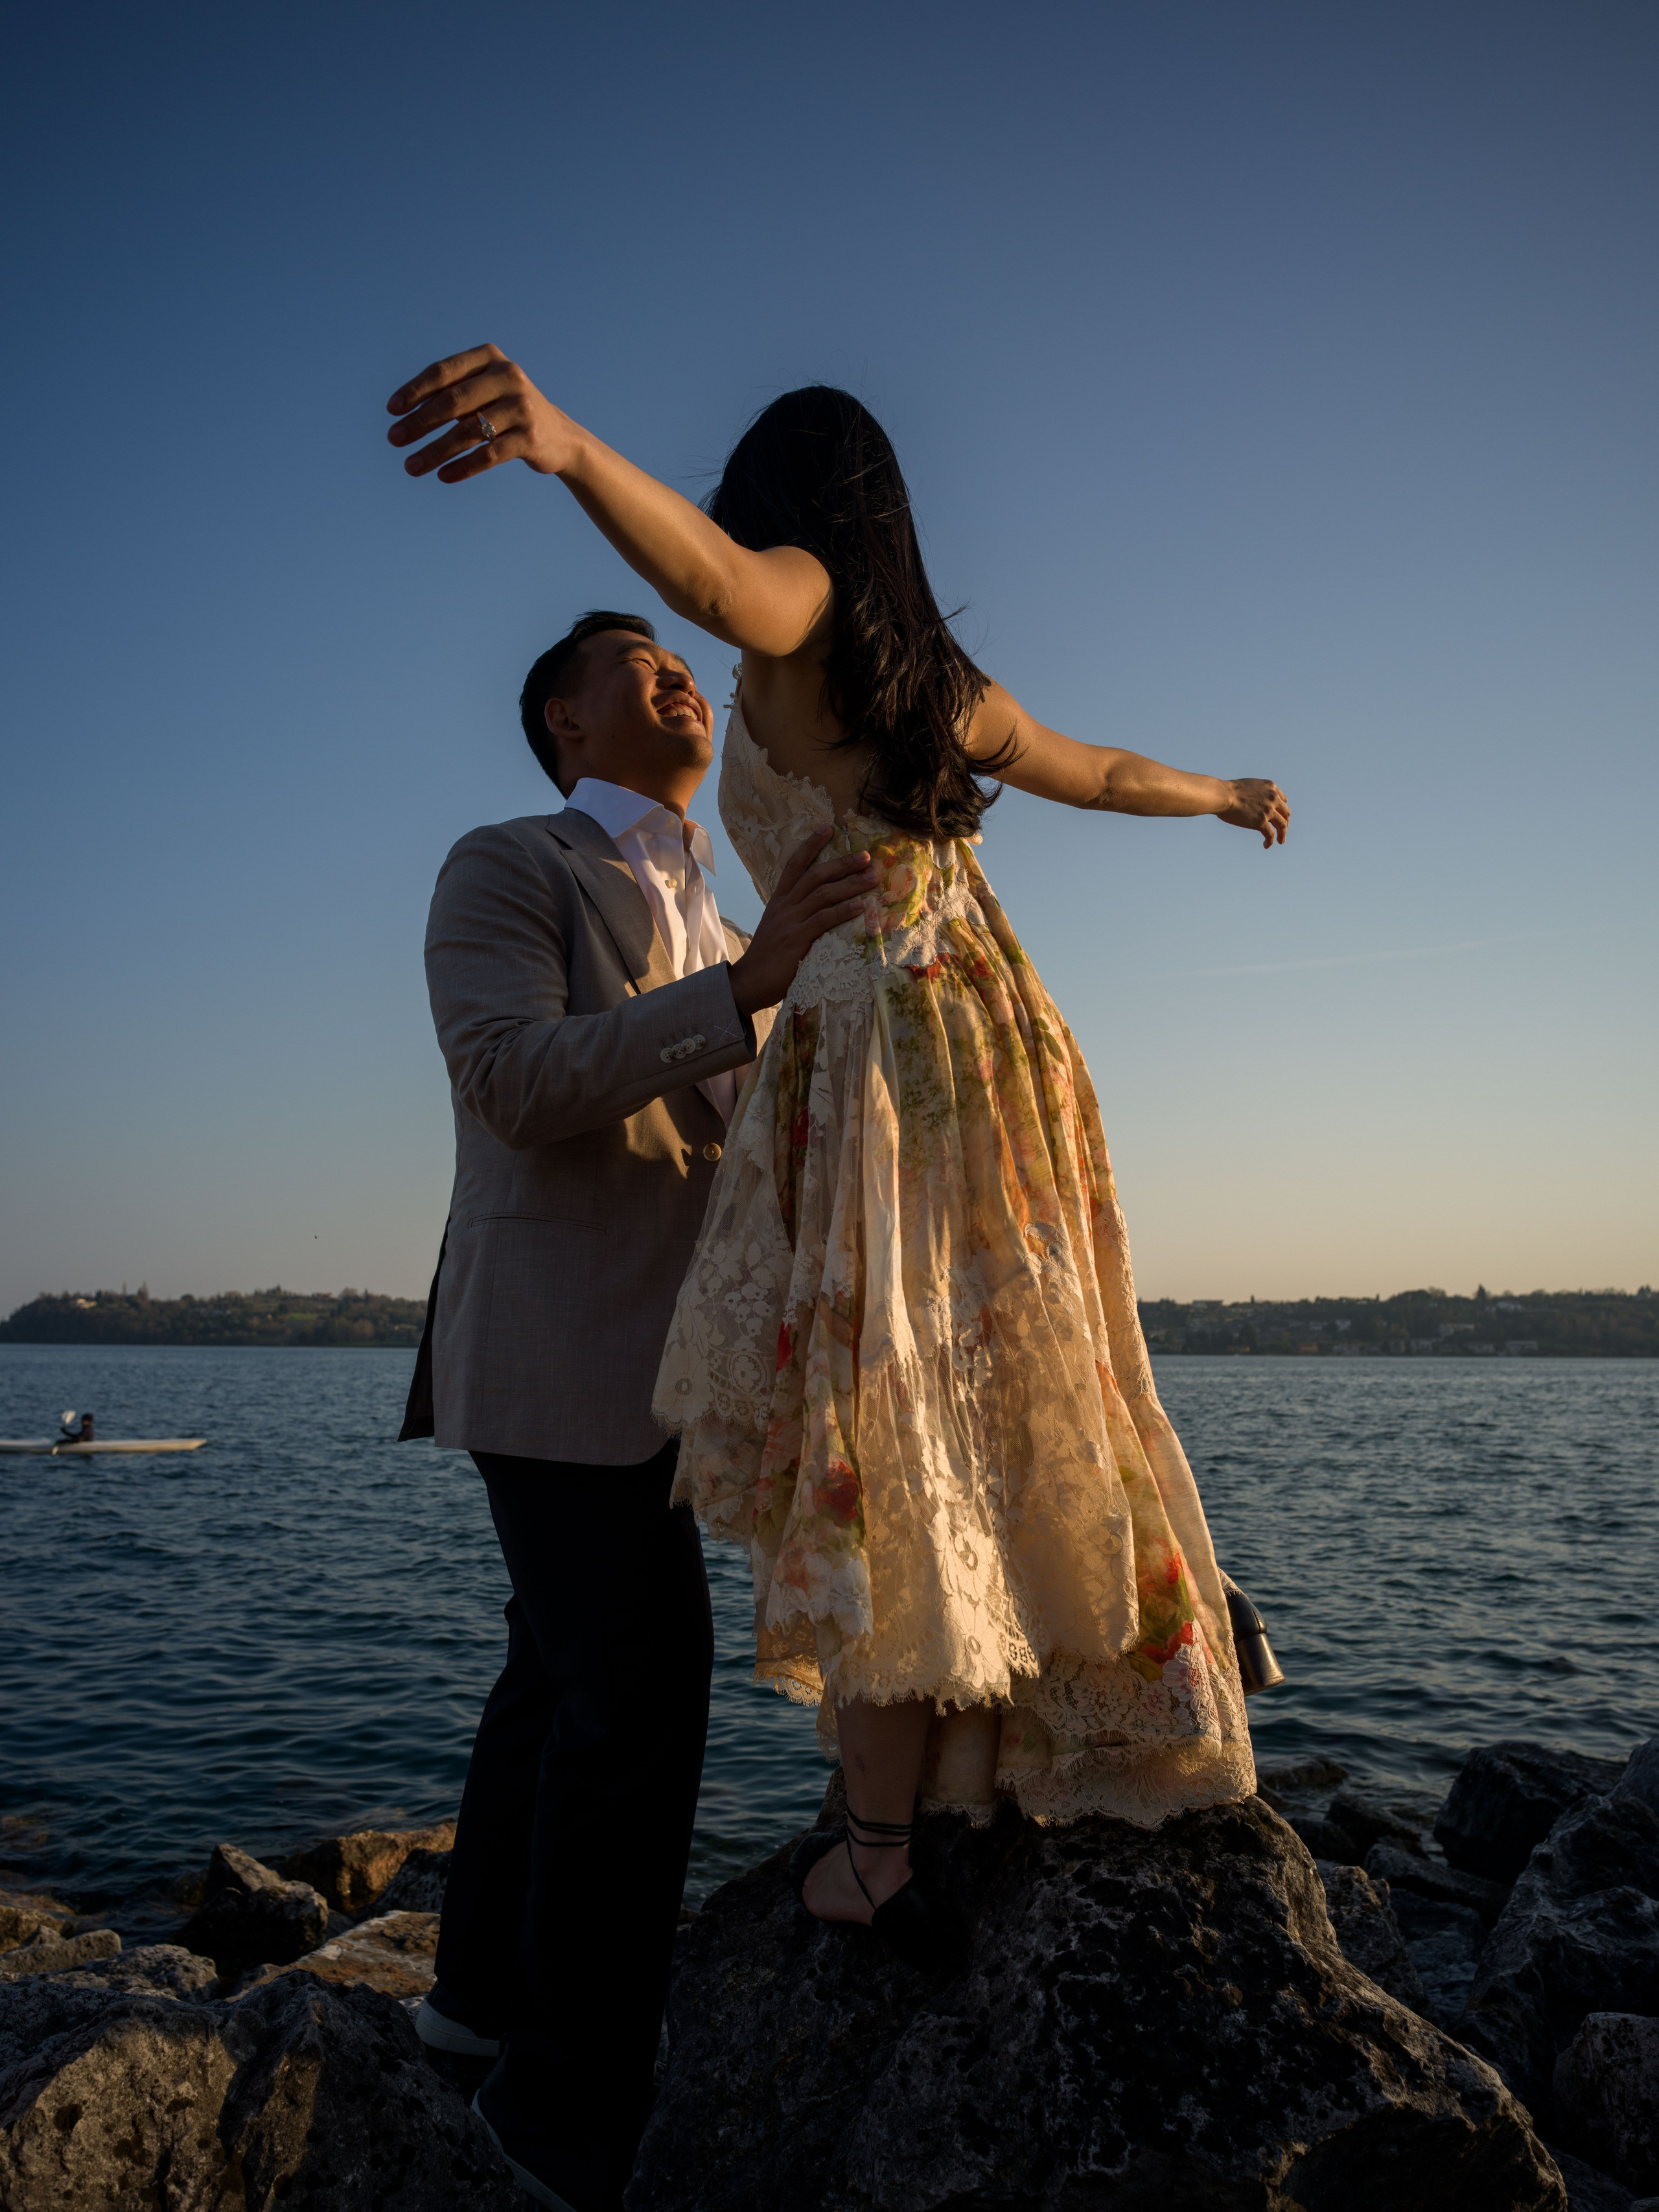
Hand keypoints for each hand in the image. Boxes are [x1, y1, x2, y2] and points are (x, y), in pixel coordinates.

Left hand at [386, 344, 573, 483]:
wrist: (560, 436)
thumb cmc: (507, 410)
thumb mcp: (483, 390)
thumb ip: (452, 391)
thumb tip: (403, 412)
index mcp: (489, 358)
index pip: (443, 372)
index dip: (414, 391)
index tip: (391, 410)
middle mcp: (507, 376)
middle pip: (453, 401)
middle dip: (419, 422)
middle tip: (394, 439)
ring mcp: (521, 406)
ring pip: (468, 431)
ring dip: (435, 451)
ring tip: (411, 467)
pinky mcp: (530, 437)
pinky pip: (488, 455)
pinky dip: (463, 467)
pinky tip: (442, 476)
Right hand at [729, 829, 877, 1018]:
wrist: (750, 981)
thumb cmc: (768, 957)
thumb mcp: (778, 927)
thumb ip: (795, 913)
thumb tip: (818, 905)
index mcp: (779, 900)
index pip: (794, 864)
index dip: (810, 844)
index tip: (828, 828)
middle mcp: (784, 906)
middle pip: (815, 875)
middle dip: (842, 863)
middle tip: (866, 856)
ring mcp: (791, 921)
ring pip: (823, 894)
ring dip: (850, 884)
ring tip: (872, 877)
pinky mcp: (797, 939)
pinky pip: (824, 920)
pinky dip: (844, 911)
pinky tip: (862, 907)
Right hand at [1218, 779, 1289, 847]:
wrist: (1223, 795)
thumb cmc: (1229, 791)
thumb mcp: (1249, 786)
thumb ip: (1257, 793)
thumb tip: (1253, 804)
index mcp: (1270, 787)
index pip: (1283, 800)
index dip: (1282, 809)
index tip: (1279, 816)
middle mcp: (1273, 798)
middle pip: (1286, 813)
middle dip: (1285, 822)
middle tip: (1282, 830)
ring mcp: (1268, 810)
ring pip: (1282, 825)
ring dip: (1282, 834)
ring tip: (1280, 841)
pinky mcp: (1261, 822)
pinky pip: (1270, 834)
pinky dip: (1270, 841)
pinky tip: (1266, 845)